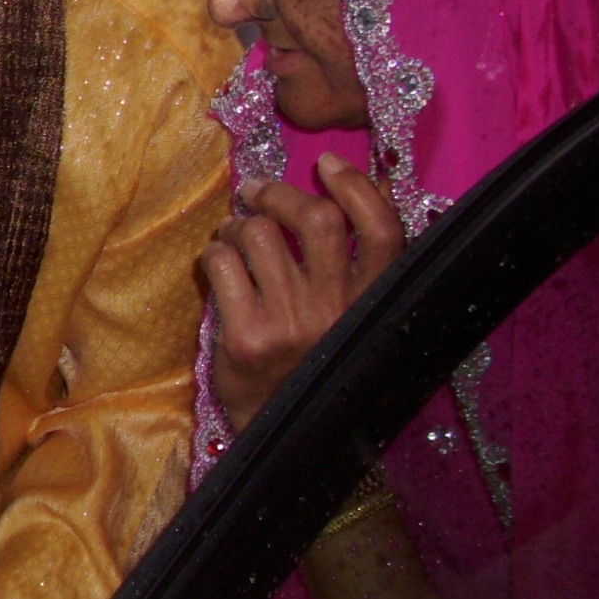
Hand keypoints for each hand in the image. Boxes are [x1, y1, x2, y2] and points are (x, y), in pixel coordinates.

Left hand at [202, 153, 404, 431]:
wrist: (282, 434)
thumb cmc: (314, 366)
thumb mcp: (350, 322)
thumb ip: (350, 271)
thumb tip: (332, 198)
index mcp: (375, 303)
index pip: (385, 229)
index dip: (358, 187)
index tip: (328, 163)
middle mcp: (339, 310)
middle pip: (315, 219)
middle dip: (279, 193)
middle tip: (256, 192)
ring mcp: (292, 323)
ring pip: (258, 235)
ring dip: (236, 225)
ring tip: (231, 236)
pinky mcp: (246, 337)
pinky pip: (221, 264)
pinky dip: (213, 254)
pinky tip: (216, 264)